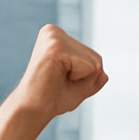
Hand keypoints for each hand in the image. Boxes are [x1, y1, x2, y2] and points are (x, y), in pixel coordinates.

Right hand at [0, 25, 106, 139]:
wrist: (33, 108)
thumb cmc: (53, 98)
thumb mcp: (80, 86)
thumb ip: (95, 77)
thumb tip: (104, 74)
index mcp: (59, 37)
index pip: (95, 58)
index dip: (85, 78)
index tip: (63, 80)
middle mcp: (54, 32)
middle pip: (97, 59)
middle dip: (86, 78)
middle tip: (60, 82)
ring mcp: (54, 37)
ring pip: (95, 63)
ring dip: (81, 79)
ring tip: (58, 80)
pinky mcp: (55, 46)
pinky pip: (88, 67)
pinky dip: (78, 79)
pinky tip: (56, 77)